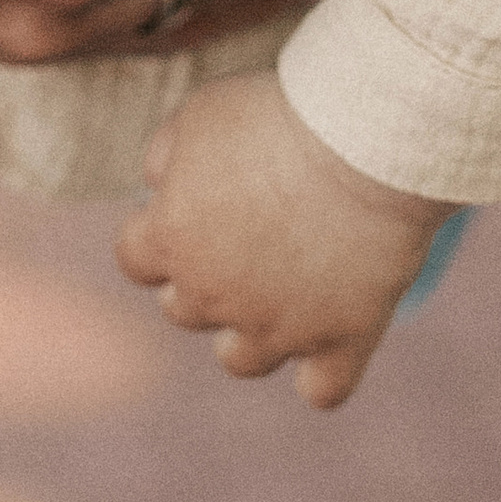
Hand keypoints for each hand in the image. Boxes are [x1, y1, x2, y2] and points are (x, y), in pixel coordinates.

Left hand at [117, 71, 453, 409]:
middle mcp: (214, 296)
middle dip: (202, 278)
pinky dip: (322, 374)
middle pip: (182, 309)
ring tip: (276, 295)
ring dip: (249, 332)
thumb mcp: (202, 111)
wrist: (365, 141)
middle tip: (242, 236)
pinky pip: (323, 389)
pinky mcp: (342, 340)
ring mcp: (279, 327)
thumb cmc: (278, 113)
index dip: (157, 235)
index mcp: (171, 237)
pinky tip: (328, 345)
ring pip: (240, 360)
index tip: (187, 210)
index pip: (134, 258)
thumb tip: (156, 182)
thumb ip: (166, 154)